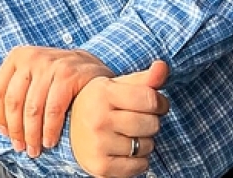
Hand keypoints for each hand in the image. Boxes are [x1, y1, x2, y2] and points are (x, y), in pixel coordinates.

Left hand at [0, 46, 114, 155]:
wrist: (92, 66)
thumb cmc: (57, 73)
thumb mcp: (29, 71)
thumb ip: (7, 82)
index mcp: (18, 56)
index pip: (0, 90)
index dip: (0, 116)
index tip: (5, 134)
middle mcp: (32, 58)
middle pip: (14, 101)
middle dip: (16, 129)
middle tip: (20, 147)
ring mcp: (50, 66)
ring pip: (33, 108)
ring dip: (32, 134)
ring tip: (34, 148)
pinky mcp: (68, 76)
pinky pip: (53, 110)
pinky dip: (50, 129)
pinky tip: (49, 140)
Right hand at [69, 61, 169, 177]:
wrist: (70, 130)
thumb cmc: (102, 105)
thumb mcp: (120, 87)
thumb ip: (145, 78)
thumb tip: (162, 66)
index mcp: (101, 93)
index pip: (151, 98)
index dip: (159, 103)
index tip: (152, 104)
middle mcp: (96, 118)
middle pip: (152, 124)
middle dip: (150, 123)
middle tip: (135, 121)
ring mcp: (97, 143)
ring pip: (147, 146)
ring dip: (144, 143)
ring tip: (126, 136)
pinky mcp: (100, 166)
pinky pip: (140, 166)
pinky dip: (138, 162)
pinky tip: (123, 151)